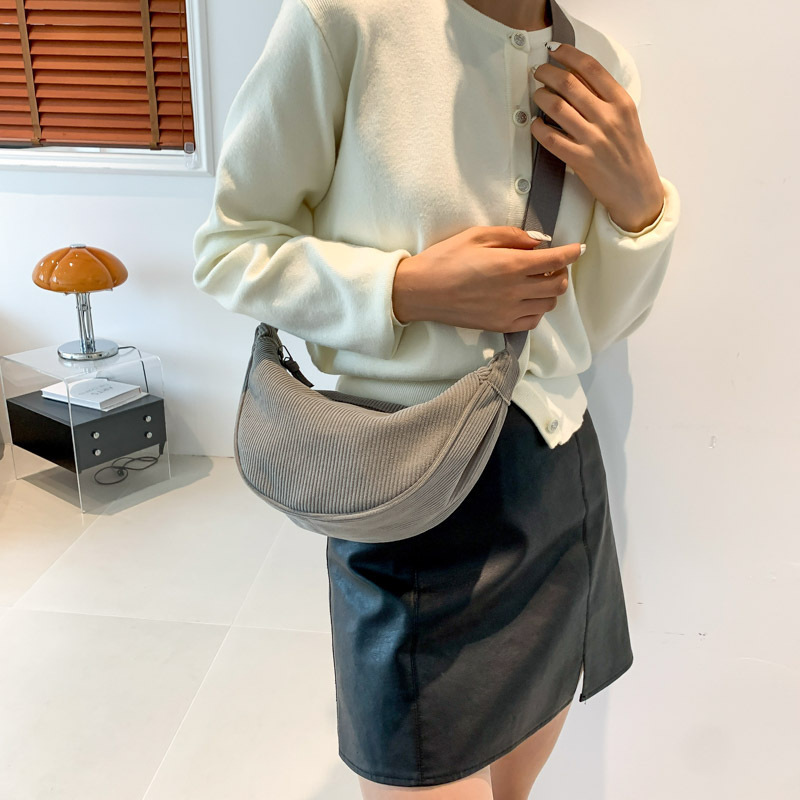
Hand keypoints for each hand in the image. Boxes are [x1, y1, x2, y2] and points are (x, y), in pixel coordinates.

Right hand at [392, 227, 580, 332]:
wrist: (422, 291)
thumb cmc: (445, 259)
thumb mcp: (477, 235)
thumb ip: (512, 236)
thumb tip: (538, 241)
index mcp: (511, 265)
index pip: (556, 260)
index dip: (572, 253)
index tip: (578, 248)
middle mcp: (515, 291)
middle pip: (558, 285)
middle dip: (561, 271)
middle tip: (551, 263)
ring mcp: (509, 311)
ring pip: (548, 304)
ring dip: (549, 291)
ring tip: (536, 281)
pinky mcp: (501, 325)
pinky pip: (533, 321)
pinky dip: (537, 310)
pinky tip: (525, 299)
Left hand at [530, 42, 663, 232]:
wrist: (636, 189)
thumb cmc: (629, 152)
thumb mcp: (626, 118)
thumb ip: (605, 98)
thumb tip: (576, 77)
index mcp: (621, 103)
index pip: (591, 68)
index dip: (568, 55)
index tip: (555, 51)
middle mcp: (608, 118)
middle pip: (569, 84)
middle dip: (547, 73)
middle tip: (538, 72)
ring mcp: (594, 139)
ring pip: (557, 107)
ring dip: (540, 97)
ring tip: (536, 94)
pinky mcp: (581, 160)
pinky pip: (551, 138)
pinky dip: (539, 128)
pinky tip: (536, 124)